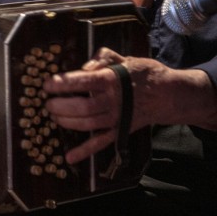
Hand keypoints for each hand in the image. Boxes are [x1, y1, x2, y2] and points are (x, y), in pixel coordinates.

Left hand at [42, 47, 216, 163]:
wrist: (169, 95)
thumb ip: (103, 58)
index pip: (83, 81)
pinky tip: (69, 157)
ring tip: (53, 115)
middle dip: (61, 105)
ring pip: (88, 124)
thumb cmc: (144, 73)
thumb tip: (84, 67)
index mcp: (113, 80)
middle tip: (48, 102)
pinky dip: (85, 151)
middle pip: (83, 106)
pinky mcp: (120, 131)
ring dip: (67, 122)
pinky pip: (100, 143)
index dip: (63, 83)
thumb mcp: (125, 58)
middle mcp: (114, 101)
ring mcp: (117, 119)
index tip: (47, 84)